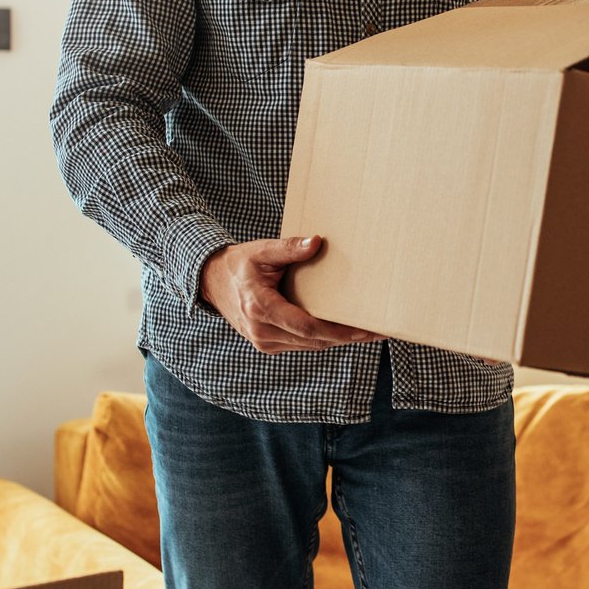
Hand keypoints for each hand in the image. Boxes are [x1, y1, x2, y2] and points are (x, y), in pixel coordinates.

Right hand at [200, 236, 383, 354]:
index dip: (339, 331)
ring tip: (368, 332)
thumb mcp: (260, 251)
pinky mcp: (268, 344)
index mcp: (261, 309)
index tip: (364, 329)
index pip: (307, 327)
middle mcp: (262, 332)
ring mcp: (264, 342)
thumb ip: (289, 248)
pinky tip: (344, 331)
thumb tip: (316, 242)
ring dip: (338, 340)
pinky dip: (323, 339)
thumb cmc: (237, 264)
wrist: (211, 282)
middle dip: (347, 338)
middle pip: (314, 341)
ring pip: (310, 346)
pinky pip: (301, 344)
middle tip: (378, 331)